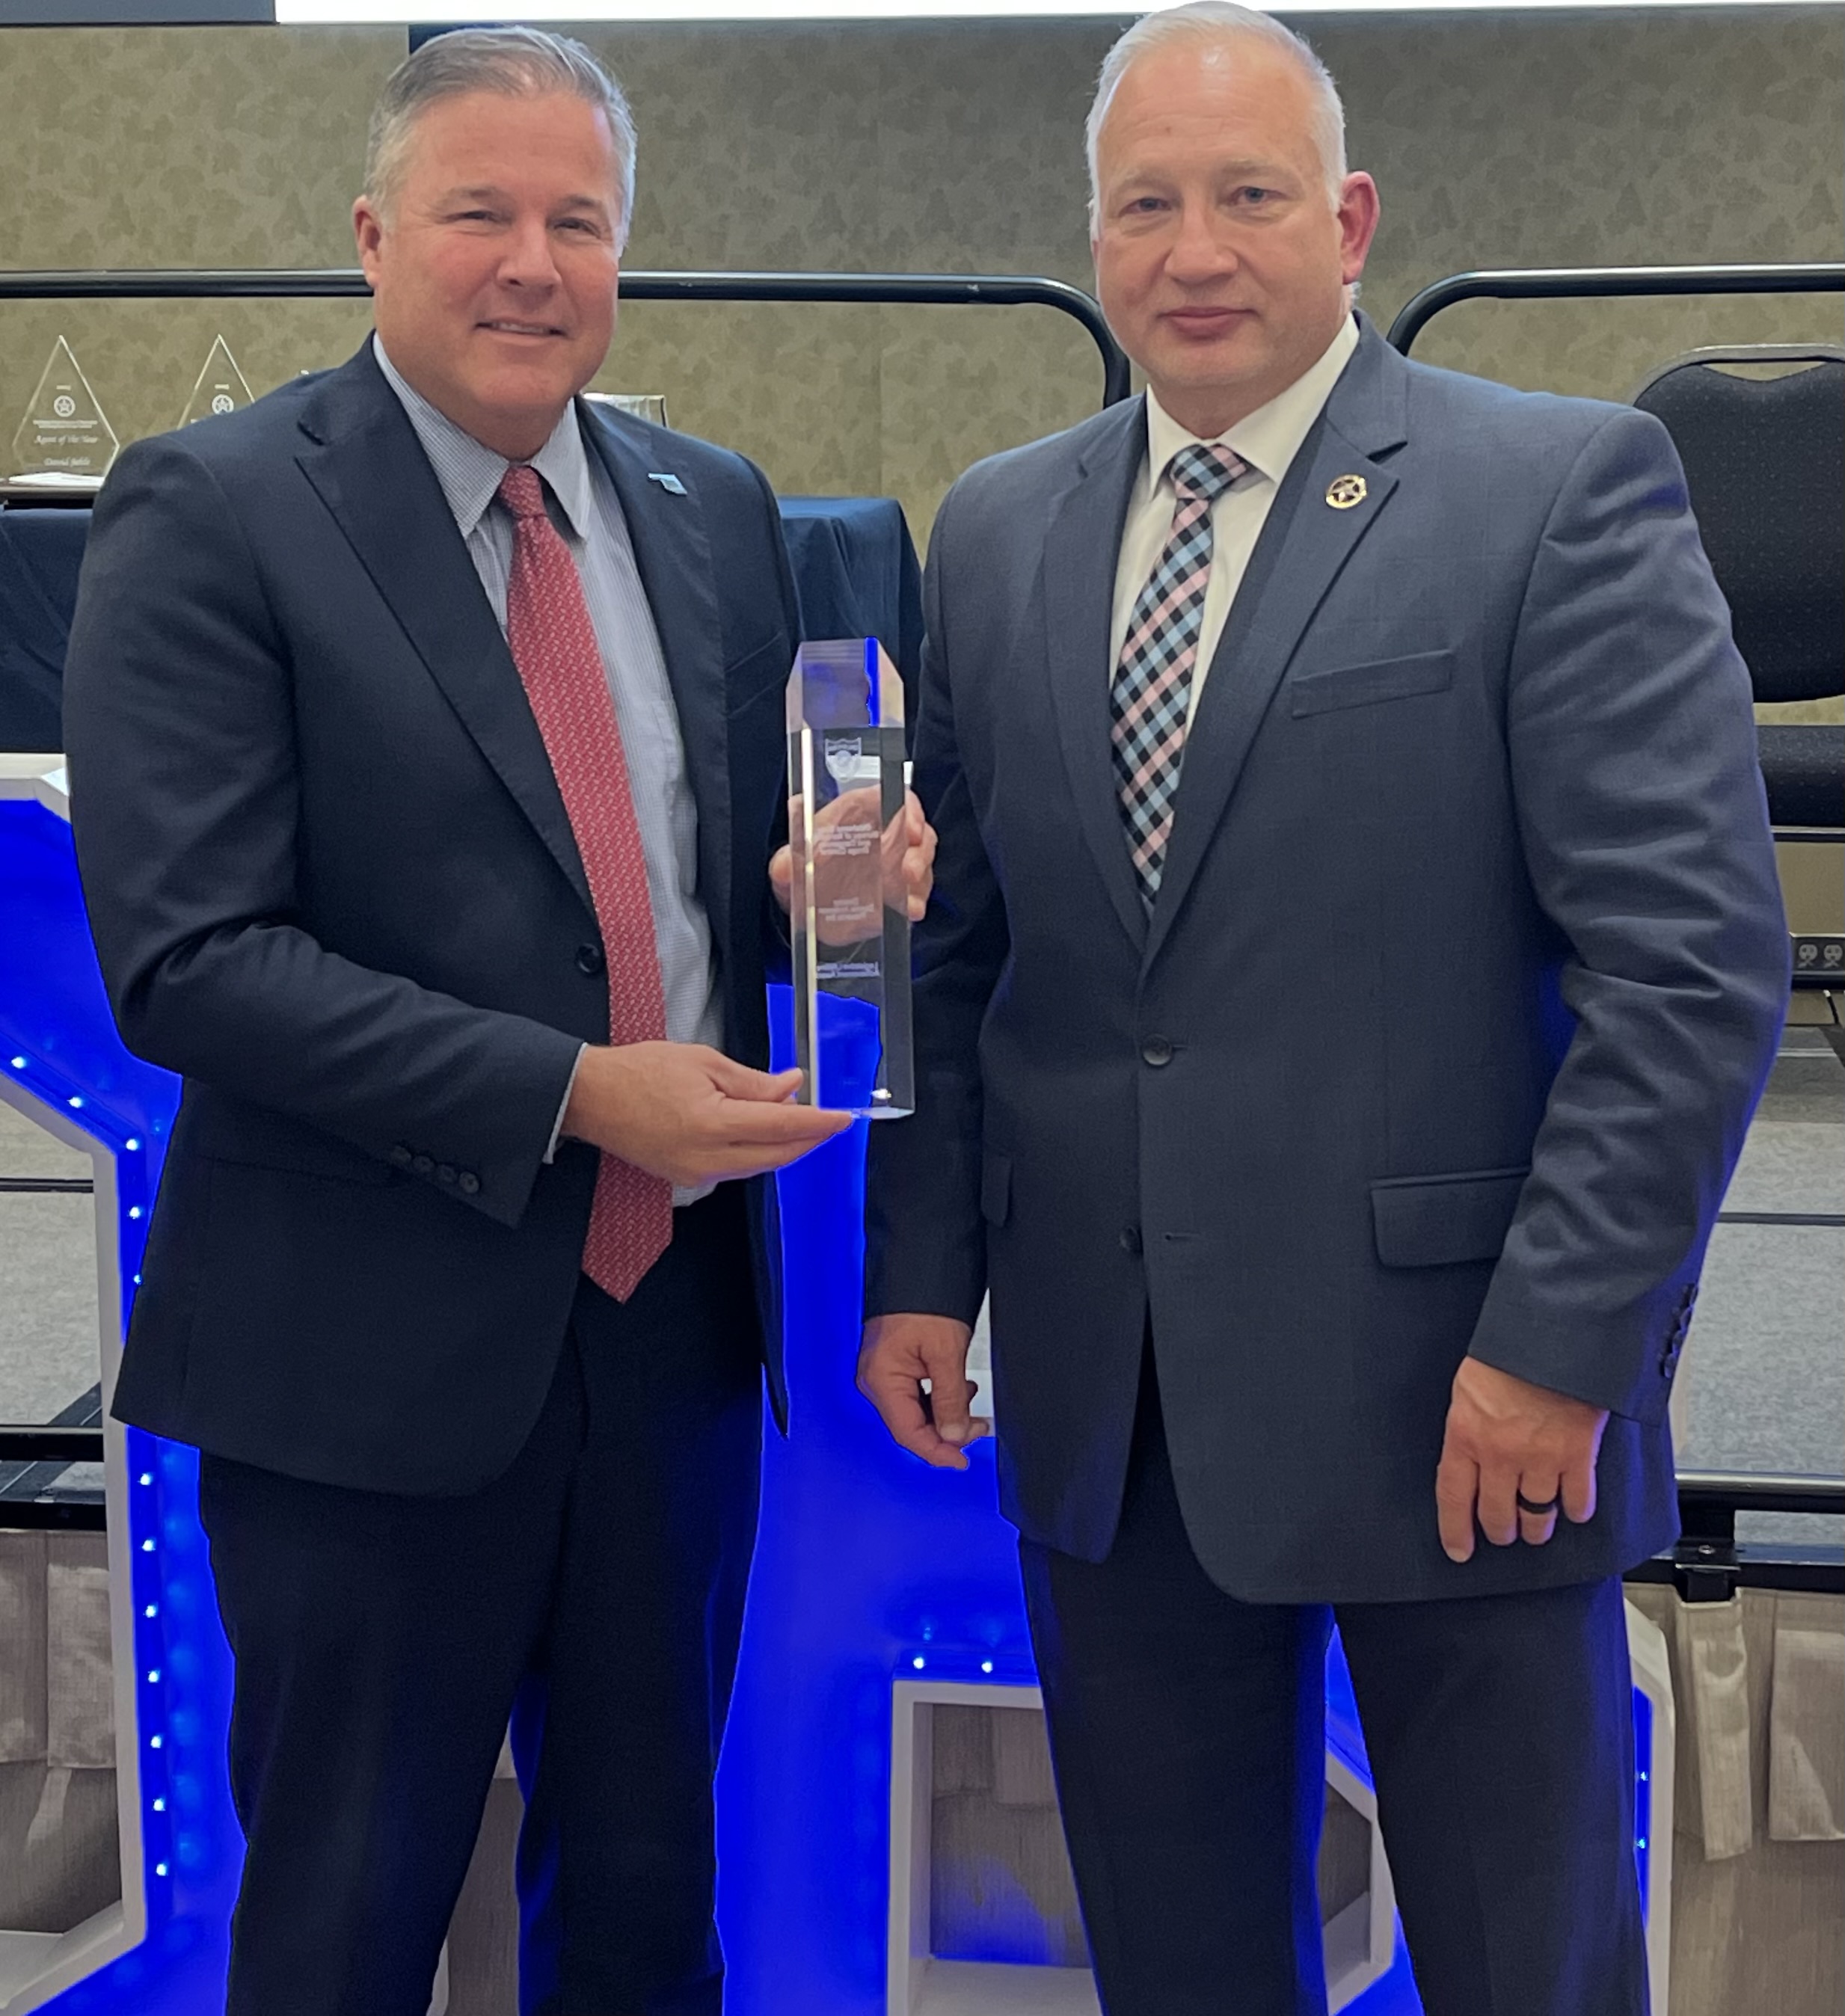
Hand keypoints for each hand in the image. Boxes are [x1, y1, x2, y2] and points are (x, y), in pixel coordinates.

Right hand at [562, 1041, 849, 1186]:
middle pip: (776, 1156)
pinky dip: (757, 1153)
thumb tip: (791, 1088)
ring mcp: (695, 1174)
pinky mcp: (686, 1178)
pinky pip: (736, 1170)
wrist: (591, 1097)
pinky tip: (764, 1134)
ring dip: (784, 1147)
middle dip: (808, 1140)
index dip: (818, 1124)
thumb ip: (754, 1082)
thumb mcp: (704, 1062)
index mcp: (711, 1124)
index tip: (843, 1118)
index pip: (781, 1128)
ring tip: (801, 1122)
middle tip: (830, 1121)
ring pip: (758, 1166)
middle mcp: (706, 1158)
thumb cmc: (640, 1071)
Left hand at [770, 788, 935, 928]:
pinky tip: (910, 910)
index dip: (910, 810)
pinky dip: (916, 901)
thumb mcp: (791, 861)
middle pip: (918, 833)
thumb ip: (785, 862)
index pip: (897, 799)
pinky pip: (916, 892)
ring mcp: (896, 864)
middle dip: (919, 852)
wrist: (806, 904)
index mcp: (862, 814)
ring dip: (920, 878)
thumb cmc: (805, 868)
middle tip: (909, 871)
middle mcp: (885, 835)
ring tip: (909, 899)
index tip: (911, 828)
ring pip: (921, 862)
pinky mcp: (900, 891)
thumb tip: (782, 868)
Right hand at [858, 1313, 992, 1469]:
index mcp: (880, 1380)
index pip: (908, 1432)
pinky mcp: (892, 1365)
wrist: (920, 1266)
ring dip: (944, 1413)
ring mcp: (881, 1373)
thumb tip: (955, 1436)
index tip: (961, 1460)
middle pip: (910, 1424)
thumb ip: (950, 1400)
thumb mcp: (946, 1354)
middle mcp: (874, 1380)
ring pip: (914, 1410)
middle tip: (977, 1425)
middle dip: (945, 1430)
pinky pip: (914, 1394)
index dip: (936, 1452)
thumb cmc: (925, 1302)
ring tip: (969, 1398)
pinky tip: (956, 1388)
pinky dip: (937, 1398)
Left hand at [1435, 1356, 1608, 1562]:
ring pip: (1537, 1515)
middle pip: (1498, 1514)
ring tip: (1536, 1529)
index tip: (1459, 1549)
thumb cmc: (1510, 1350)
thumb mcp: (1470, 1386)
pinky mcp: (1577, 1455)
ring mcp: (1540, 1458)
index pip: (1454, 1496)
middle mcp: (1500, 1454)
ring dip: (1536, 1528)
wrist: (1556, 1332)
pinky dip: (1576, 1510)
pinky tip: (1574, 1510)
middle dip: (1500, 1531)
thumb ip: (1470, 1423)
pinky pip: (1577, 1500)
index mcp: (1466, 1434)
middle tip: (1502, 1535)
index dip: (1455, 1529)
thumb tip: (1470, 1448)